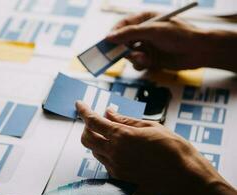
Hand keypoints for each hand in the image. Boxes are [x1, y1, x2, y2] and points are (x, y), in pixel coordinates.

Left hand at [76, 101, 236, 194]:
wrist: (185, 175)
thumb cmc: (172, 147)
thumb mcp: (150, 126)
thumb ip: (125, 120)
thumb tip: (109, 112)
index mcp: (122, 136)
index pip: (93, 121)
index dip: (83, 110)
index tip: (79, 104)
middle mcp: (115, 153)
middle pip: (86, 138)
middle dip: (87, 127)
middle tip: (96, 121)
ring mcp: (116, 168)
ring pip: (95, 151)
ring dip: (98, 140)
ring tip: (112, 135)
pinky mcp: (121, 179)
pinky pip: (106, 163)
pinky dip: (107, 153)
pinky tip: (121, 149)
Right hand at [106, 12, 236, 71]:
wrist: (199, 52)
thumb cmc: (179, 35)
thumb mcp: (153, 31)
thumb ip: (130, 33)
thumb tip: (109, 37)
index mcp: (145, 19)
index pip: (123, 24)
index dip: (114, 32)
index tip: (107, 42)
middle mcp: (144, 32)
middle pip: (124, 40)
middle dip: (123, 48)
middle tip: (118, 54)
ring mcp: (147, 46)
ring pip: (130, 54)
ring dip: (134, 57)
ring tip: (144, 58)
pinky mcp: (151, 58)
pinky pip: (137, 63)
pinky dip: (141, 64)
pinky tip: (149, 63)